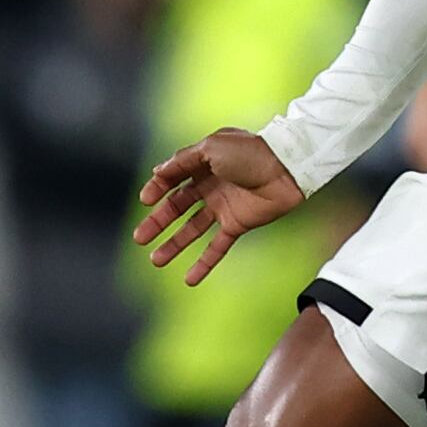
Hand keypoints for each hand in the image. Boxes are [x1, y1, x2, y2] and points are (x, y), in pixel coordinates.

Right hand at [134, 128, 304, 285]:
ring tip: (155, 260)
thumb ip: (182, 160)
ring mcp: (223, 207)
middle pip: (177, 207)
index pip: (172, 178)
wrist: (287, 169)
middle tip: (139, 238)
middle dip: (157, 223)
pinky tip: (188, 279)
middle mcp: (210, 185)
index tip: (146, 201)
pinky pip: (216, 247)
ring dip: (174, 245)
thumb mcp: (211, 147)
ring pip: (192, 229)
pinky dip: (203, 263)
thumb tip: (157, 171)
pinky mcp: (237, 225)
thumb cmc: (251, 152)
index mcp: (202, 163)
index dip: (157, 189)